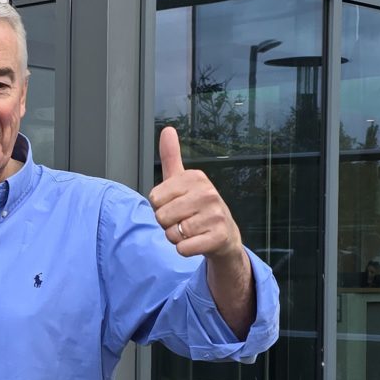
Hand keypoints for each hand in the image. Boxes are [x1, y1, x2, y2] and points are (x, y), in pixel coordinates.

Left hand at [149, 126, 240, 261]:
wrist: (225, 235)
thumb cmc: (198, 207)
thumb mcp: (184, 181)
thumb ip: (172, 157)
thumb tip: (167, 129)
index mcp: (195, 177)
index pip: (154, 199)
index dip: (160, 207)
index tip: (177, 205)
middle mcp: (208, 193)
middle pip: (161, 217)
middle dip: (168, 224)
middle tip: (185, 221)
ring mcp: (215, 215)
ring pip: (171, 234)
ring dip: (177, 238)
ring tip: (192, 231)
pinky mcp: (218, 237)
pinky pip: (183, 248)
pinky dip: (185, 250)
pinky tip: (197, 242)